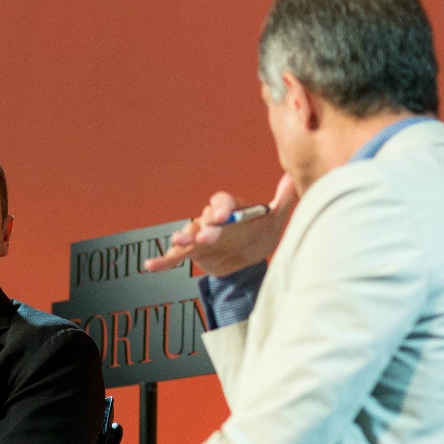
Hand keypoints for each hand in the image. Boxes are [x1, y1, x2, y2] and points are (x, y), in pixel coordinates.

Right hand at [145, 173, 297, 276]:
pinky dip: (163, 261)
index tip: (224, 213)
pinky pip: (176, 257)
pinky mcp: (194, 254)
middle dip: (204, 227)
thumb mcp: (275, 219)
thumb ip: (282, 200)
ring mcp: (200, 237)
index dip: (222, 207)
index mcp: (230, 207)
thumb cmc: (260, 231)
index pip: (222, 202)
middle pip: (204, 219)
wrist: (250, 255)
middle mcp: (211, 219)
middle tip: (205, 235)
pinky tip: (150, 266)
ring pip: (188, 236)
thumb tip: (293, 178)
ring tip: (178, 243)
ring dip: (183, 239)